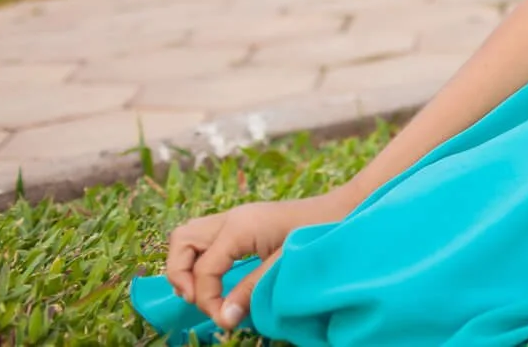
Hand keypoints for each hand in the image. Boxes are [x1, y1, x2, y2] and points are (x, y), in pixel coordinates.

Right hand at [164, 190, 352, 329]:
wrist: (347, 207)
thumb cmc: (320, 231)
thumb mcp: (284, 265)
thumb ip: (251, 290)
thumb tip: (224, 318)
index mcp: (240, 227)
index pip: (203, 269)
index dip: (207, 300)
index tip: (225, 320)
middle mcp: (232, 217)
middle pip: (181, 240)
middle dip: (180, 274)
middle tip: (200, 301)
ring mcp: (237, 216)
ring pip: (190, 236)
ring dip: (188, 266)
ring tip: (203, 292)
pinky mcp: (245, 222)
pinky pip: (207, 238)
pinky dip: (202, 259)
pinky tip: (217, 279)